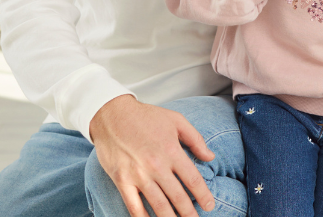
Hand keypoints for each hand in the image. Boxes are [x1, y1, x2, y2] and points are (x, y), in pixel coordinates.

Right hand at [89, 95, 215, 216]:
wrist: (111, 114)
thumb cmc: (146, 117)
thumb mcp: (176, 120)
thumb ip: (196, 139)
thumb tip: (210, 157)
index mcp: (171, 150)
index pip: (193, 179)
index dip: (203, 195)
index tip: (210, 206)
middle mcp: (156, 165)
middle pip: (177, 196)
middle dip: (189, 213)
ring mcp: (138, 175)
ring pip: (158, 205)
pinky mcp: (121, 180)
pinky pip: (134, 206)